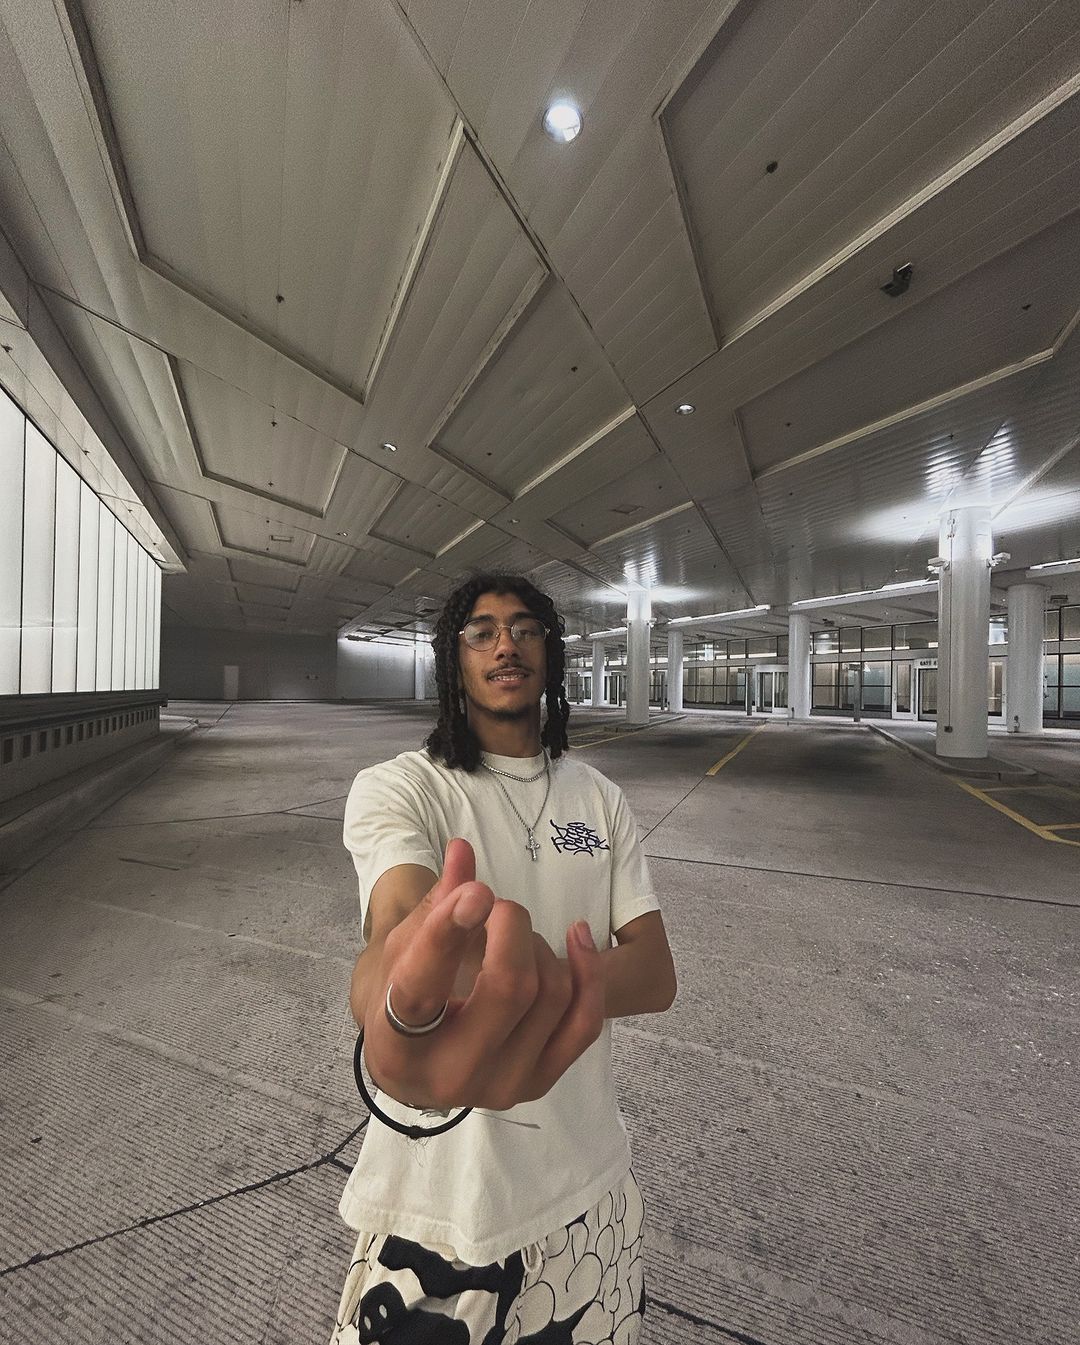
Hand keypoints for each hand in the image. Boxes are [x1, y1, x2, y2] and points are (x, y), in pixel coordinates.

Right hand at [363, 838, 603, 1111]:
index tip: (477, 891)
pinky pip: (584, 1023)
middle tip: (496, 904)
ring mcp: (502, 1086)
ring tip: (512, 935)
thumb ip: (435, 903)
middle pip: (508, 988)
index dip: (448, 934)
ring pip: (550, 995)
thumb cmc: (404, 995)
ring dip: (538, 945)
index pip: (421, 988)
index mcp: (396, 1045)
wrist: (416, 1064)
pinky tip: (576, 936)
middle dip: (512, 926)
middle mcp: (449, 1076)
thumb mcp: (403, 949)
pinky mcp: (540, 1083)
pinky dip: (588, 973)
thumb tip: (461, 851)